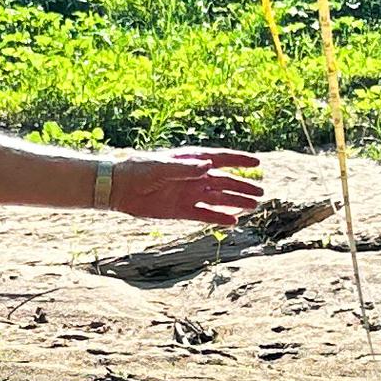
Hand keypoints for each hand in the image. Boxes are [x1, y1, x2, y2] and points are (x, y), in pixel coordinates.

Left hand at [109, 148, 266, 226]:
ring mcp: (189, 194)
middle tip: (261, 192)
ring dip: (235, 202)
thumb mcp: (162, 166)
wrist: (120, 188)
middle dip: (243, 186)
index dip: (239, 160)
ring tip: (253, 206)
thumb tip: (208, 166)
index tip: (257, 162)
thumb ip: (185, 168)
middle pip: (224, 182)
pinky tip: (233, 221)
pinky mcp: (181, 210)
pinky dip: (219, 218)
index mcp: (191, 161)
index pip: (221, 159)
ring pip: (218, 199)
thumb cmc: (139, 170)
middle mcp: (193, 177)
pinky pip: (204, 215)